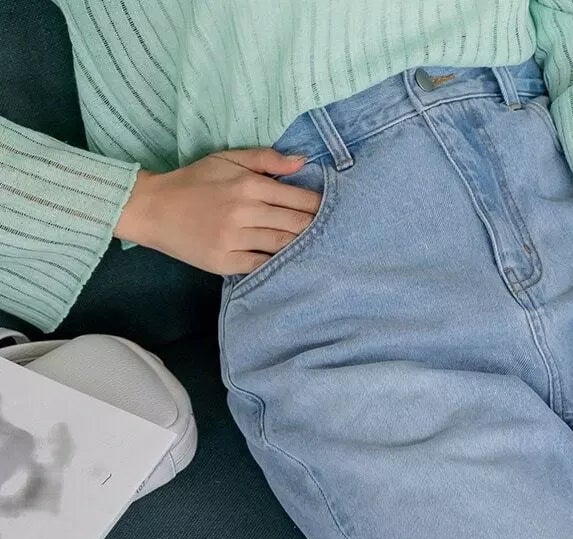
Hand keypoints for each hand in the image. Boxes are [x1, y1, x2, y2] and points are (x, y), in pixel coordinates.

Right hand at [113, 150, 321, 278]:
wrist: (155, 208)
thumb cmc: (194, 182)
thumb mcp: (227, 159)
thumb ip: (265, 160)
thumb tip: (302, 161)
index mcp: (248, 185)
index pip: (297, 198)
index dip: (320, 206)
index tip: (336, 211)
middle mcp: (245, 212)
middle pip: (296, 225)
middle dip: (318, 229)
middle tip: (338, 234)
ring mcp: (236, 239)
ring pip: (283, 247)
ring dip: (303, 249)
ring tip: (322, 251)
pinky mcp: (227, 262)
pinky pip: (262, 265)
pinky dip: (279, 265)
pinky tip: (292, 264)